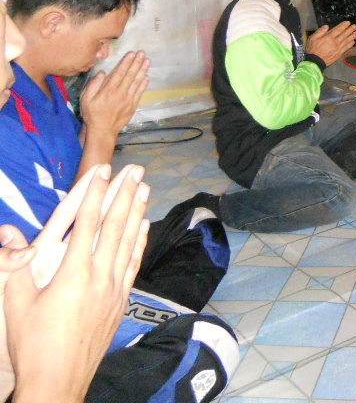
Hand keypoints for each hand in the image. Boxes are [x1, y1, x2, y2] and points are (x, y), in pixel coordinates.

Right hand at [4, 164, 149, 402]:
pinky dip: (139, 242)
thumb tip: (7, 231)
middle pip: (115, 226)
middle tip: (136, 170)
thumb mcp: (17, 302)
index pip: (86, 223)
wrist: (58, 382)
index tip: (104, 171)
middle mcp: (100, 276)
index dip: (96, 194)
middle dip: (125, 194)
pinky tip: (144, 227)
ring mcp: (114, 288)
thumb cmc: (33, 344)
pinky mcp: (121, 301)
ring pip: (129, 241)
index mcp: (73, 273)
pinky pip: (133, 264)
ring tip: (145, 188)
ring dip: (138, 212)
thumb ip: (15, 265)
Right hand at [80, 51, 149, 142]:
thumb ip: (94, 84)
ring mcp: (128, 99)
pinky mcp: (133, 105)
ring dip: (143, 70)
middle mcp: (121, 93)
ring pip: (137, 82)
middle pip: (131, 75)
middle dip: (137, 63)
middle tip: (142, 53)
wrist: (103, 130)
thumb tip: (102, 73)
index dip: (126, 62)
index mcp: (109, 90)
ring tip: (147, 61)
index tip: (132, 53)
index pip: (120, 73)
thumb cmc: (92, 114)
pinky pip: (140, 92)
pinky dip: (144, 84)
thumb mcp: (86, 99)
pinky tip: (147, 76)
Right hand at [306, 22, 355, 66]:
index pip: (338, 29)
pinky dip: (350, 44)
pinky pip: (346, 48)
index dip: (343, 25)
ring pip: (346, 41)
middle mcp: (335, 42)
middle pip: (344, 34)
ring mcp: (338, 48)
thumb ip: (320, 31)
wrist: (315, 61)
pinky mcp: (339, 54)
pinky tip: (353, 42)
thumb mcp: (313, 38)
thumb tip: (327, 26)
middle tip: (355, 26)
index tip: (348, 22)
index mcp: (329, 37)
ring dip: (352, 36)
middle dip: (350, 30)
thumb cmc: (313, 49)